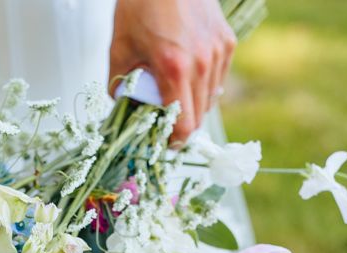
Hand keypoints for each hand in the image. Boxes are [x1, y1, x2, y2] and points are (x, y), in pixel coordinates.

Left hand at [109, 0, 236, 141]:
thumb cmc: (140, 4)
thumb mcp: (119, 48)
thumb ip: (121, 86)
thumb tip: (124, 109)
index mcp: (174, 68)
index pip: (184, 126)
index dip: (173, 141)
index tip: (163, 144)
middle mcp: (202, 64)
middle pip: (198, 118)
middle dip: (180, 127)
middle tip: (163, 124)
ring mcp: (218, 53)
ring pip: (209, 101)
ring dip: (192, 107)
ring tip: (173, 97)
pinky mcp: (226, 43)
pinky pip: (217, 80)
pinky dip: (203, 87)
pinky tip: (186, 76)